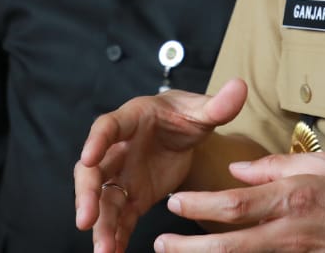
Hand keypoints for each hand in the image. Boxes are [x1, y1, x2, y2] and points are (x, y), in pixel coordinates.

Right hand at [75, 79, 247, 252]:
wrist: (182, 133)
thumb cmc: (185, 115)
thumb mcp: (202, 110)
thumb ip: (218, 105)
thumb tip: (239, 87)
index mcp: (132, 119)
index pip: (109, 126)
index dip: (97, 140)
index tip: (89, 157)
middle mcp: (119, 148)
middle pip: (94, 170)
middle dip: (87, 194)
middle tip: (86, 219)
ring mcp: (122, 175)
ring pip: (104, 200)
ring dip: (101, 225)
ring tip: (103, 252)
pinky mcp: (132, 197)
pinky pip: (119, 218)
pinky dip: (116, 236)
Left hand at [156, 151, 324, 252]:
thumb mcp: (324, 165)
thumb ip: (276, 165)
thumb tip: (240, 170)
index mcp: (293, 197)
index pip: (234, 203)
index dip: (199, 205)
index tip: (176, 202)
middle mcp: (290, 231)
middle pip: (228, 243)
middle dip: (189, 246)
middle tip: (161, 243)